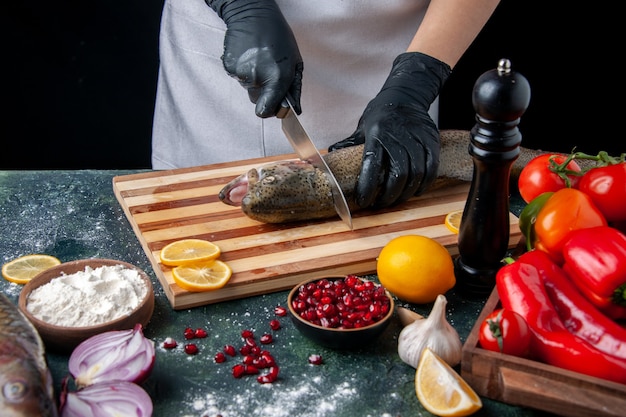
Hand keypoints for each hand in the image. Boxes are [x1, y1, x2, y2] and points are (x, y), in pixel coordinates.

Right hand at [206, 0, 302, 116]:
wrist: (253, 15)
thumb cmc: (279, 37)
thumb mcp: (295, 63)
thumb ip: (294, 89)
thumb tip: (294, 110)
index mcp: (277, 78)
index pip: (266, 111)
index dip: (269, 110)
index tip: (272, 105)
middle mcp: (258, 78)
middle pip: (256, 100)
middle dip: (262, 91)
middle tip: (267, 70)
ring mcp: (242, 73)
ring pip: (248, 88)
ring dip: (253, 79)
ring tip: (258, 59)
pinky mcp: (230, 67)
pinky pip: (238, 78)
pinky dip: (242, 70)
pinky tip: (248, 56)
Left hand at [329, 52, 450, 208]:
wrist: (406, 95)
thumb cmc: (381, 114)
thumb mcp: (362, 127)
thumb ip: (350, 144)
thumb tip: (329, 159)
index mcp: (377, 133)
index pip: (372, 164)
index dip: (368, 186)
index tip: (364, 200)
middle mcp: (398, 136)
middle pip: (398, 174)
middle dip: (389, 195)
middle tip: (381, 204)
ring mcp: (417, 138)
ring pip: (416, 173)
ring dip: (406, 193)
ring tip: (397, 200)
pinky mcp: (431, 140)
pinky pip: (432, 167)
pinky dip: (424, 183)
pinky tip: (415, 191)